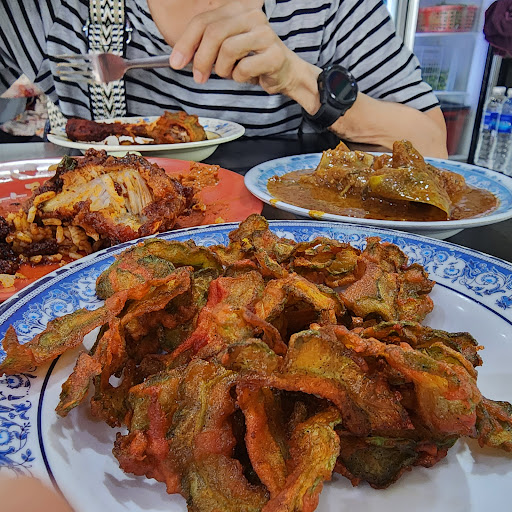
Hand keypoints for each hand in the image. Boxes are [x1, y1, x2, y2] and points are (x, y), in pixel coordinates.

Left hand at [168, 0, 302, 95]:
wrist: (284, 73)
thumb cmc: (251, 60)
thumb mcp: (225, 47)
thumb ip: (205, 45)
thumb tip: (179, 57)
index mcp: (236, 9)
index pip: (203, 21)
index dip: (186, 43)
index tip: (176, 62)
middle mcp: (252, 15)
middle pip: (214, 33)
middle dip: (201, 59)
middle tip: (199, 77)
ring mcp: (265, 34)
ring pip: (228, 50)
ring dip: (223, 69)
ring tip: (229, 73)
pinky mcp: (274, 54)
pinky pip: (244, 68)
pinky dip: (239, 78)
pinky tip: (245, 76)